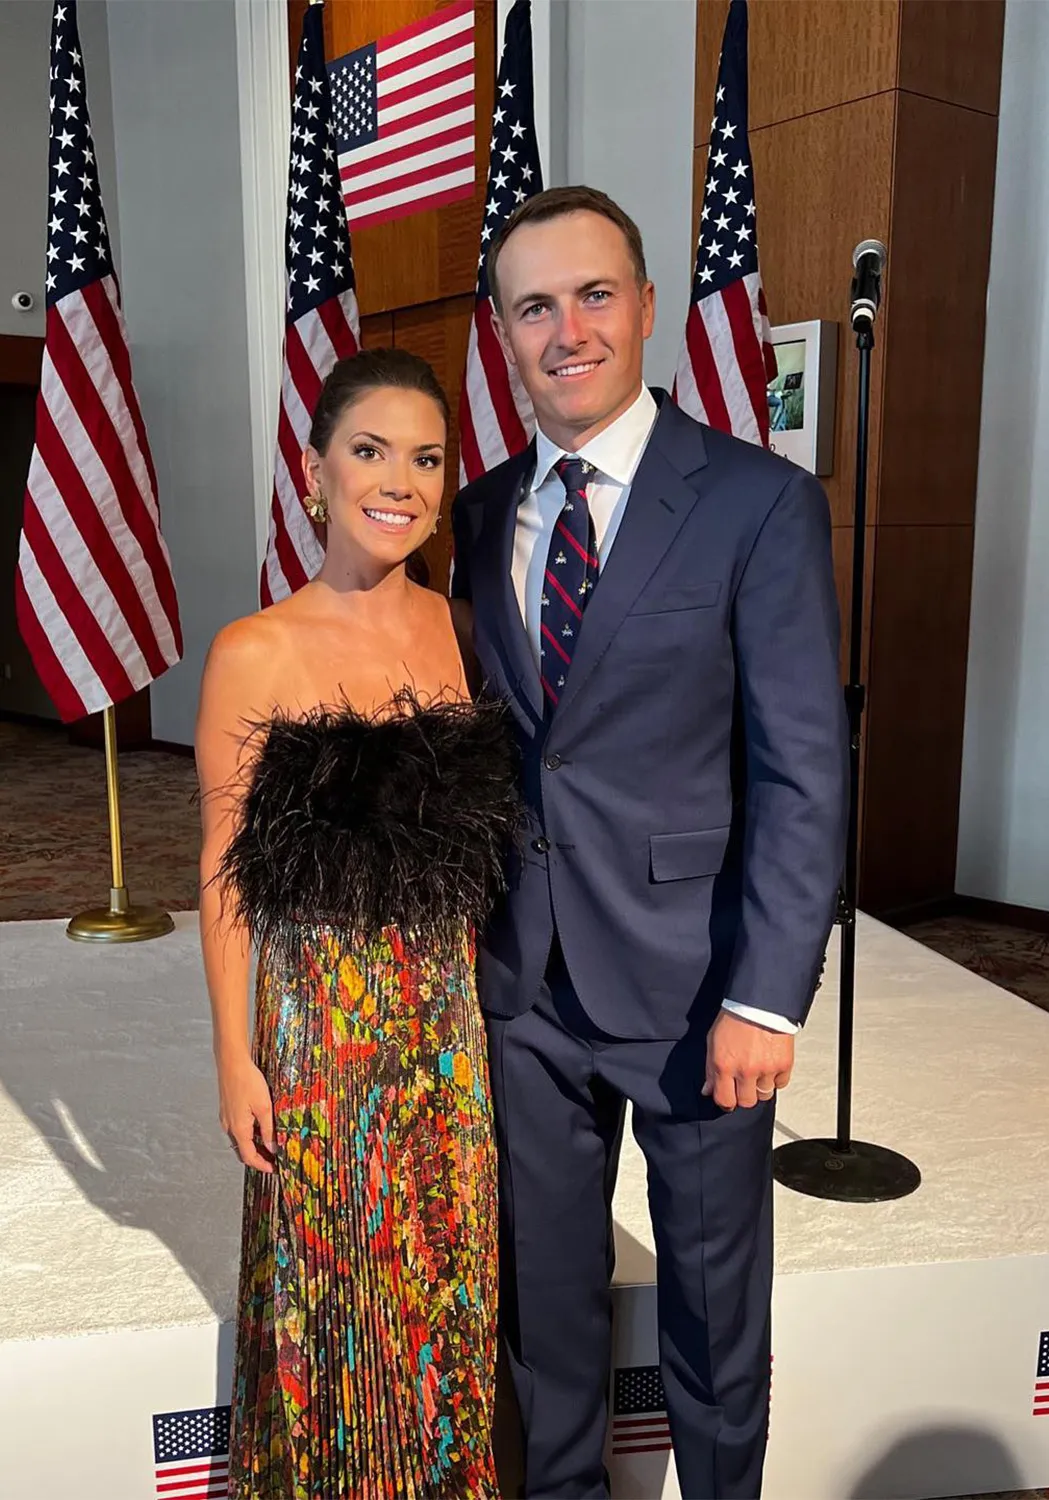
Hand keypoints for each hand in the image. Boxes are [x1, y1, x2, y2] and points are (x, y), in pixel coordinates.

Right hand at [218, 1052, 275, 1171]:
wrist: (231, 1063)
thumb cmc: (247, 1081)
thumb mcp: (264, 1107)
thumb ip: (268, 1129)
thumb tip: (272, 1147)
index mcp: (238, 1129)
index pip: (248, 1156)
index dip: (261, 1165)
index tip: (272, 1168)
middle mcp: (229, 1126)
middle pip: (242, 1150)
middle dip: (257, 1157)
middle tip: (272, 1159)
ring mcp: (226, 1118)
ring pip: (239, 1140)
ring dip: (252, 1145)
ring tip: (268, 1144)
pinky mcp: (226, 1110)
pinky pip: (236, 1129)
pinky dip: (247, 1134)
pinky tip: (258, 1127)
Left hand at [702, 1010, 794, 1111]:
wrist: (759, 1002)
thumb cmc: (735, 1018)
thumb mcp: (713, 1041)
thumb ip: (710, 1069)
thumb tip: (707, 1090)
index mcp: (724, 1065)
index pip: (725, 1100)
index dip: (726, 1102)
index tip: (728, 1099)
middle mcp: (745, 1070)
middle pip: (746, 1102)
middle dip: (744, 1095)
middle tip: (744, 1085)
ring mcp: (766, 1069)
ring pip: (764, 1095)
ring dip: (760, 1088)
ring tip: (758, 1072)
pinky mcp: (783, 1064)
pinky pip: (780, 1084)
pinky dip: (775, 1079)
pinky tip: (770, 1067)